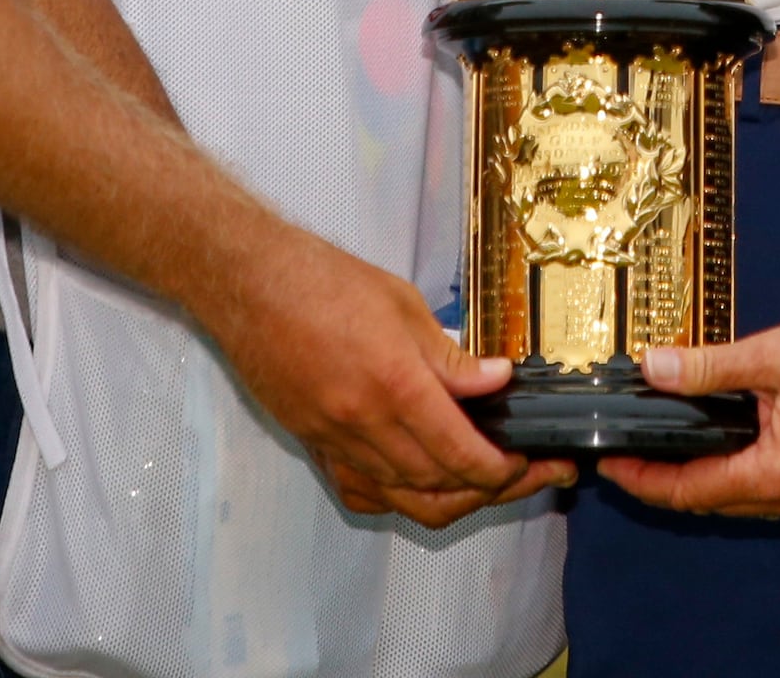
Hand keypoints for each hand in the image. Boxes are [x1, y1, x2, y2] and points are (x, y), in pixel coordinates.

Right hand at [194, 227, 570, 525]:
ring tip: (483, 484)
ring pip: (403, 498)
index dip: (502, 470)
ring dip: (449, 498)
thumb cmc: (324, 281)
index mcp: (396, 385)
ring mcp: (335, 442)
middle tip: (523, 473)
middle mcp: (365, 425)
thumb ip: (451, 356)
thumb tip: (497, 382)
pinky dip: (398, 498)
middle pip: (439, 486)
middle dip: (489, 489)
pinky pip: (363, 492)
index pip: (462, 454)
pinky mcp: (314, 446)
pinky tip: (420, 483)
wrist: (250, 285)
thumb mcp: (403, 305)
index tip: (528, 462)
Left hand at [596, 309, 779, 518]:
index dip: (646, 481)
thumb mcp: (770, 356)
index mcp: (779, 475)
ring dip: (698, 481)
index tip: (610, 466)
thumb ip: (707, 369)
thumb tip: (653, 369)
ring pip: (736, 500)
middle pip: (711, 502)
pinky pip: (761, 491)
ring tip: (656, 451)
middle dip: (664, 483)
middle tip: (624, 456)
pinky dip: (731, 474)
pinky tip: (710, 449)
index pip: (693, 491)